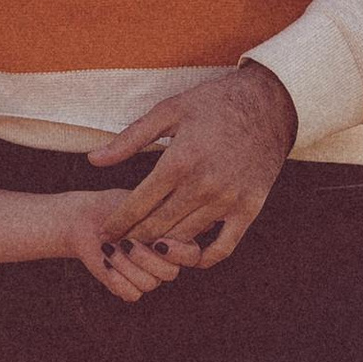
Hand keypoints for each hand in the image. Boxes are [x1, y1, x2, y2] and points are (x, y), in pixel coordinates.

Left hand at [61, 195, 185, 304]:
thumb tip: (182, 226)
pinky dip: (116, 278)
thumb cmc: (116, 207)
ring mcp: (148, 276)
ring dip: (125, 265)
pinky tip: (105, 261)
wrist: (87, 219)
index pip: (192, 256)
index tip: (158, 242)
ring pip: (149, 284)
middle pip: (170, 273)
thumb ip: (163, 215)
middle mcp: (165, 261)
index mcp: (176, 240)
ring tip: (108, 247)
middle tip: (125, 241)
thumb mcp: (140, 204)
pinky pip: (131, 294)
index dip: (178, 253)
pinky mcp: (129, 287)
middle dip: (144, 258)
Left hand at [90, 64, 296, 268]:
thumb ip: (129, 139)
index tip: (105, 233)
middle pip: (157, 227)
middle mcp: (204, 185)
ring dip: (162, 248)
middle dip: (133, 240)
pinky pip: (223, 247)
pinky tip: (186, 256)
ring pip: (185, 238)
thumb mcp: (169, 111)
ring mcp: (228, 200)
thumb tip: (93, 161)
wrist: (270, 104)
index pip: (138, 205)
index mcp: (180, 161)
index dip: (117, 224)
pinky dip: (202, 258)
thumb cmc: (214, 103)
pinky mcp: (249, 209)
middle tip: (119, 246)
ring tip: (144, 250)